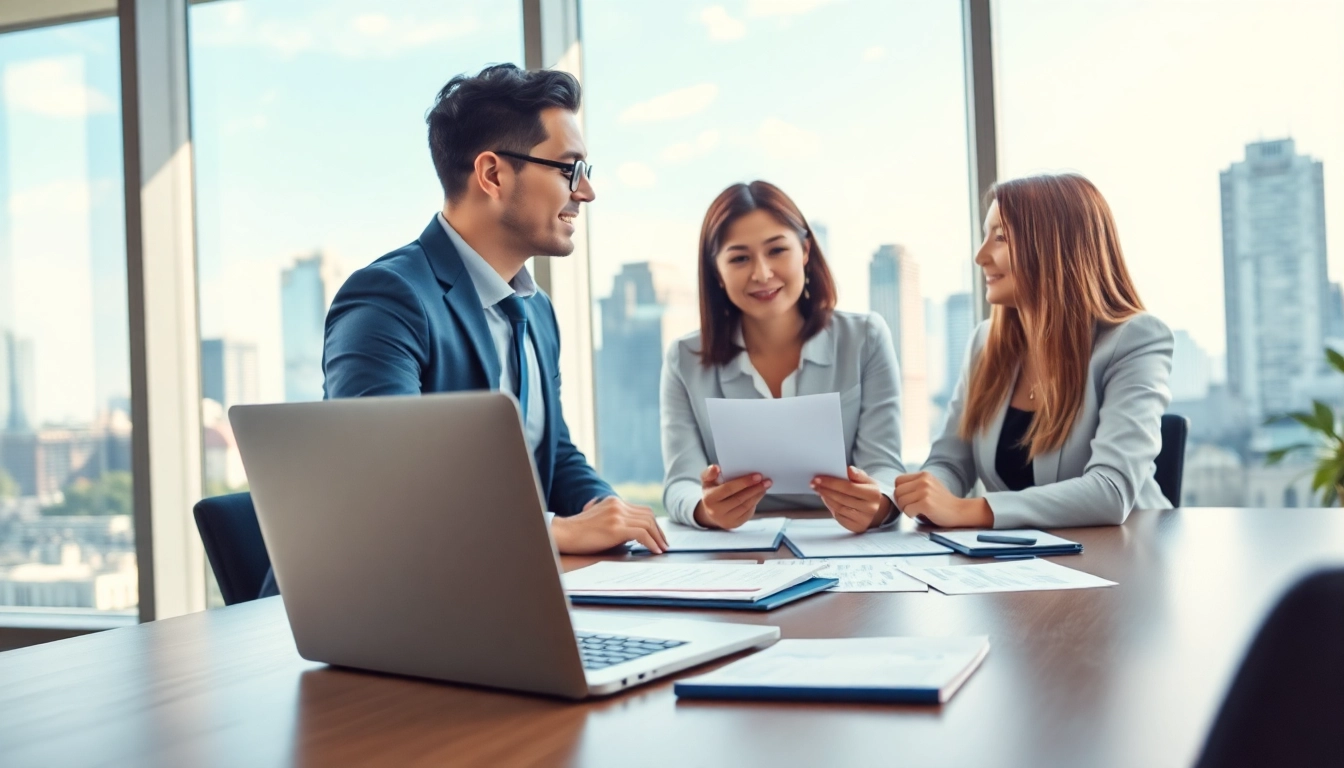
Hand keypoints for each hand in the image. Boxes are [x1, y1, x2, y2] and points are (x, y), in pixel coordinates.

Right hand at [550, 497, 668, 553]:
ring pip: (648, 523)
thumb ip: (615, 522)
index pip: (642, 510)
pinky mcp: (616, 527)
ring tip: (661, 549)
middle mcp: (617, 505)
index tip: (658, 536)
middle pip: (648, 515)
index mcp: (614, 501)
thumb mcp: (600, 520)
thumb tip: (632, 535)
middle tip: (664, 544)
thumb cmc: (579, 532)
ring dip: (658, 538)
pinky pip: (641, 533)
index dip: (653, 524)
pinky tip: (654, 551)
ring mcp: (617, 515)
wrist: (564, 534)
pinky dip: (651, 542)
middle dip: (659, 531)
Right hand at [693, 465, 770, 529]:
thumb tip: (716, 468)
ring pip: (745, 506)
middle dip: (755, 489)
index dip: (744, 482)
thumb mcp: (707, 481)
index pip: (728, 489)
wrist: (711, 512)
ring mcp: (725, 520)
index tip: (757, 476)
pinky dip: (755, 502)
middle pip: (739, 498)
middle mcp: (716, 511)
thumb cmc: (712, 492)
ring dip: (757, 495)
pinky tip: (759, 494)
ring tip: (765, 486)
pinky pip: (748, 513)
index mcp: (709, 499)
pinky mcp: (734, 524)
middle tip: (766, 481)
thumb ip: (709, 473)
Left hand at [811, 466, 892, 532]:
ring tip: (819, 490)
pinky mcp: (856, 527)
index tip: (818, 478)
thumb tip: (849, 470)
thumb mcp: (867, 480)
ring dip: (826, 498)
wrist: (875, 508)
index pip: (849, 487)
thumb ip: (858, 474)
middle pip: (842, 498)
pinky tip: (826, 499)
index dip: (832, 483)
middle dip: (825, 490)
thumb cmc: (867, 491)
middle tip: (814, 483)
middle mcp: (870, 508)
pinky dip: (830, 507)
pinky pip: (839, 517)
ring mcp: (863, 519)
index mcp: (873, 494)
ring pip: (839, 508)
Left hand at [892, 472, 992, 527]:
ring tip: (917, 511)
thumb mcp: (929, 486)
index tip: (908, 499)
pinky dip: (911, 515)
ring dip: (906, 509)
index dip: (900, 492)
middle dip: (901, 502)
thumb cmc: (942, 502)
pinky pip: (907, 510)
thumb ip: (914, 484)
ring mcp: (925, 491)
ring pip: (901, 501)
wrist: (960, 511)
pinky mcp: (926, 503)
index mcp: (923, 474)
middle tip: (911, 507)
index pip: (898, 481)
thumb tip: (895, 490)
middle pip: (897, 492)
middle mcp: (923, 480)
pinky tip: (920, 514)